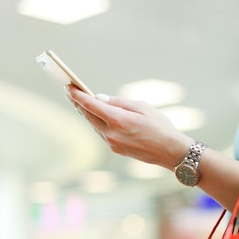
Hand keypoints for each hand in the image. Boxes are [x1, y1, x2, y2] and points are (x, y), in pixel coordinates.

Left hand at [65, 85, 191, 168]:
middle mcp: (111, 133)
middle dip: (79, 103)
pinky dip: (98, 123)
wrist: (170, 152)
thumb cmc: (160, 126)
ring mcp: (112, 143)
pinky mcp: (116, 149)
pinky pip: (103, 133)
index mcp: (118, 120)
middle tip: (70, 92)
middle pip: (89, 116)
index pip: (90, 105)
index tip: (68, 87)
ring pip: (95, 125)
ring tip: (82, 102)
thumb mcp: (142, 107)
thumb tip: (101, 99)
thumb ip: (119, 102)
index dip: (77, 95)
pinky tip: (98, 116)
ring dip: (88, 114)